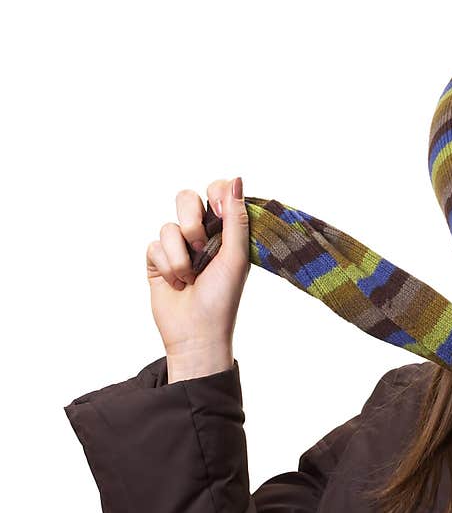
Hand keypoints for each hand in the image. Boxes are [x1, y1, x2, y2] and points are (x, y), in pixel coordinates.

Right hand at [146, 177, 249, 379]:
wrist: (196, 333)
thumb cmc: (223, 298)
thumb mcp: (236, 257)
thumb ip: (235, 219)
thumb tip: (236, 179)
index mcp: (226, 231)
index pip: (217, 192)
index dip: (215, 194)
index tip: (217, 209)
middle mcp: (201, 234)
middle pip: (186, 198)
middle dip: (192, 222)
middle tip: (202, 247)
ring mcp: (177, 246)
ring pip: (168, 226)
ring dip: (180, 255)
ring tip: (190, 277)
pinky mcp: (157, 260)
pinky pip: (154, 245)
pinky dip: (167, 266)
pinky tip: (176, 283)